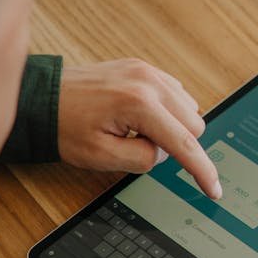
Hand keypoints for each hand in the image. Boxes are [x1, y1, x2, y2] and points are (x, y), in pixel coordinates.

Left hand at [57, 59, 221, 199]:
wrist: (43, 99)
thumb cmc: (66, 127)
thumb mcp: (103, 157)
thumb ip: (144, 159)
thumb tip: (164, 152)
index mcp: (139, 104)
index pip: (185, 143)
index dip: (202, 170)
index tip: (214, 190)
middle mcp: (148, 81)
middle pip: (194, 123)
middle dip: (178, 143)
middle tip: (141, 146)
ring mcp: (146, 70)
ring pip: (189, 107)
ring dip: (173, 126)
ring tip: (137, 131)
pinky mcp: (142, 67)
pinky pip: (175, 92)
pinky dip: (167, 110)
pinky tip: (141, 118)